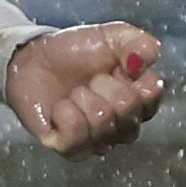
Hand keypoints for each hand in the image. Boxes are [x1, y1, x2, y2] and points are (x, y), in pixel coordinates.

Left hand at [5, 22, 163, 160]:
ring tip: (74, 91)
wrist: (33, 59)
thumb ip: (137, 43)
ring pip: (103, 124)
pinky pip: (76, 138)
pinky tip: (61, 107)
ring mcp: (98, 140)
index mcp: (138, 100)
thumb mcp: (110, 37)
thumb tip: (151, 54)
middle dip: (104, 85)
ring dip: (83, 98)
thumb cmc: (74, 52)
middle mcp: (123, 125)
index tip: (118, 65)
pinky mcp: (71, 149)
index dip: (133, 77)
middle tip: (91, 78)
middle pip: (129, 110)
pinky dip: (66, 115)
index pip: (152, 96)